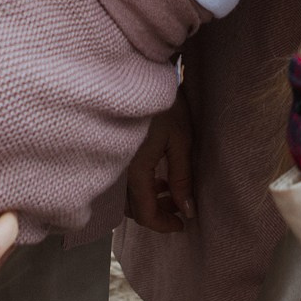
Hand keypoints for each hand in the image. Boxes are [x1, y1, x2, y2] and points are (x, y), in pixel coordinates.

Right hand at [123, 90, 194, 232]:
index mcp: (135, 170)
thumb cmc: (164, 106)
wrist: (140, 75)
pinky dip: (141, 187)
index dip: (164, 225)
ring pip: (126, 197)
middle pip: (133, 209)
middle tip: (180, 208)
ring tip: (170, 190)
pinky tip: (157, 176)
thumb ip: (182, 178)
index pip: (145, 213)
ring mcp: (113, 162)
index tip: (182, 224)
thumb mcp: (180, 141)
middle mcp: (118, 171)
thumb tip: (187, 210)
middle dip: (157, 213)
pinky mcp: (113, 153)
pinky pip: (123, 182)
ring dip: (149, 200)